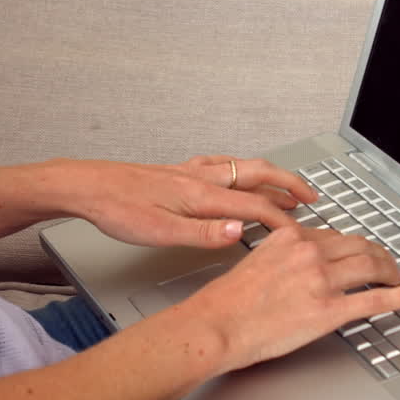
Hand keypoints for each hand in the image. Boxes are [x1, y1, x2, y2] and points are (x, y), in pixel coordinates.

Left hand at [59, 156, 319, 248]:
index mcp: (201, 196)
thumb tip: (238, 234)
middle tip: (312, 197)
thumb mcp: (160, 233)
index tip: (301, 235)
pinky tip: (234, 174)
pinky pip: (220, 164)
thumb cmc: (117, 210)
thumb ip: (203, 234)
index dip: (282, 222)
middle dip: (289, 185)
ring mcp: (189, 171)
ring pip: (241, 167)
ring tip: (284, 188)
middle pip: (257, 175)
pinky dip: (240, 169)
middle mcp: (200, 178)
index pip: (255, 208)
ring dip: (269, 176)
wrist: (87, 186)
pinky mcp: (176, 171)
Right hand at [180, 226, 399, 374]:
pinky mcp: (330, 310)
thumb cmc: (226, 302)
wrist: (216, 325)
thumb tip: (299, 261)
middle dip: (378, 255)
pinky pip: (377, 300)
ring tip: (398, 278)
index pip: (334, 236)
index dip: (351, 247)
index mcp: (290, 237)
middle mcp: (310, 252)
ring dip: (392, 271)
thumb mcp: (254, 261)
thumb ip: (282, 255)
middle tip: (386, 265)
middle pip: (359, 246)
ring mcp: (322, 281)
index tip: (357, 253)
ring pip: (372, 266)